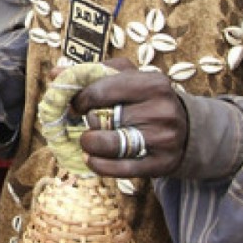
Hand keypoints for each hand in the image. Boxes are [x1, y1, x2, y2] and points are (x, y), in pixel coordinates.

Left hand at [71, 58, 188, 177]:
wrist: (187, 129)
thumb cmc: (147, 100)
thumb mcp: (127, 78)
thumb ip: (93, 73)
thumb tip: (55, 74)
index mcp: (153, 82)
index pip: (101, 90)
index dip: (79, 99)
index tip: (75, 105)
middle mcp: (161, 109)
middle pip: (105, 117)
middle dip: (86, 121)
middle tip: (83, 122)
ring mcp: (163, 138)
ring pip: (111, 144)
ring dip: (90, 144)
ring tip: (87, 141)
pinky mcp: (162, 164)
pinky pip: (121, 169)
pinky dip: (99, 165)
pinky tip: (91, 159)